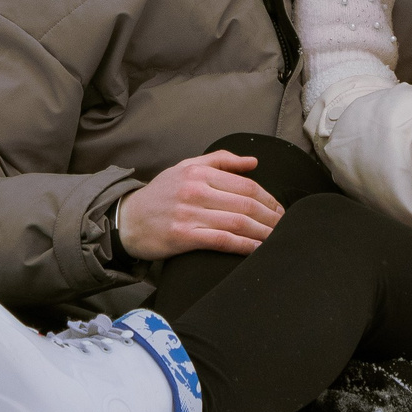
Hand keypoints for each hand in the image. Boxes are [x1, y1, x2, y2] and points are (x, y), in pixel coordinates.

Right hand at [115, 150, 284, 260]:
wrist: (127, 220)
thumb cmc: (160, 195)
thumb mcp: (185, 167)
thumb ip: (220, 161)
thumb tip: (253, 162)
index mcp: (198, 172)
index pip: (245, 184)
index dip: (268, 198)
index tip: (279, 210)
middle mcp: (195, 190)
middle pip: (246, 203)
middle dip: (270, 217)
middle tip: (284, 226)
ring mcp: (189, 213)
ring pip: (238, 222)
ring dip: (263, 233)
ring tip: (277, 239)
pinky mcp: (184, 236)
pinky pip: (223, 240)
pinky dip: (245, 246)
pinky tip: (258, 250)